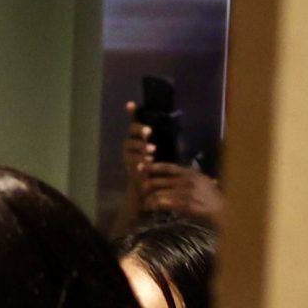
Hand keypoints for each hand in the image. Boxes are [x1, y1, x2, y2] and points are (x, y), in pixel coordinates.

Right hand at [115, 100, 156, 234]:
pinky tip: (145, 164)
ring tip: (151, 151)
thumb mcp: (164, 161)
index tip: (130, 104)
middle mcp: (131, 153)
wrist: (147, 203)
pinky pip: (130, 166)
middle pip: (129, 137)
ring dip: (139, 149)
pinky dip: (137, 164)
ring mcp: (128, 163)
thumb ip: (167, 149)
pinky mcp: (129, 175)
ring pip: (128, 150)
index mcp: (140, 146)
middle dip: (137, 133)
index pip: (135, 128)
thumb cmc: (158, 181)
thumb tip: (180, 129)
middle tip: (148, 133)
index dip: (132, 116)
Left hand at [138, 159, 223, 222]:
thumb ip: (188, 177)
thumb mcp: (202, 180)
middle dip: (146, 186)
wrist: (222, 210)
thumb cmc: (211, 196)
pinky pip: (164, 204)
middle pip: (158, 181)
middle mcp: (187, 181)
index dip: (153, 166)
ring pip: (158, 194)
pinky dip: (155, 206)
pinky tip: (151, 208)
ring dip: (149, 200)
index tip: (140, 166)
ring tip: (145, 204)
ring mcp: (186, 193)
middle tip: (140, 191)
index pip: (168, 167)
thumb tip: (174, 174)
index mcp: (190, 173)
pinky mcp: (185, 204)